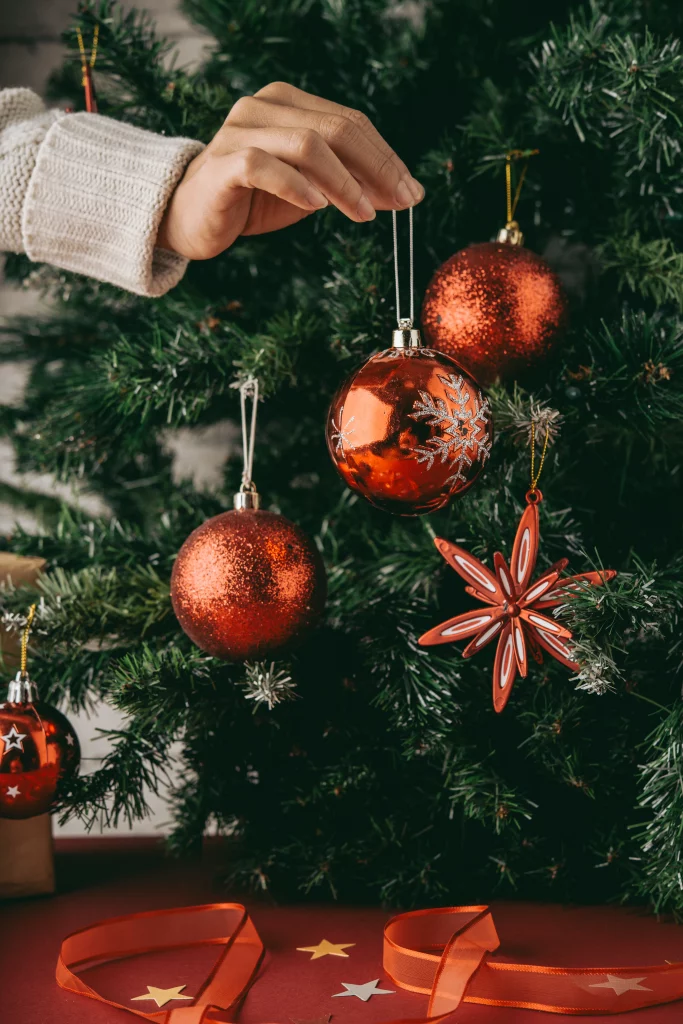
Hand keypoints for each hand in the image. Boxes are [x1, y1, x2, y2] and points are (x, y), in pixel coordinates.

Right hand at [156, 81, 423, 259]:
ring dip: (344, 181)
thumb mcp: (308, 191)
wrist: (189, 218)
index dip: (385, 157)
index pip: (350, 122)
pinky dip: (297, 185)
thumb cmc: (250, 201)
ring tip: (364, 213)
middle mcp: (265, 107)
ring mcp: (241, 131)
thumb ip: (347, 184)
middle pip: (336, 128)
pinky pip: (266, 165)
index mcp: (288, 104)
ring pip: (308, 144)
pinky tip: (318, 206)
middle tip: (401, 202)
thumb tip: (400, 193)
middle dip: (376, 167)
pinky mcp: (224, 162)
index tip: (411, 192)